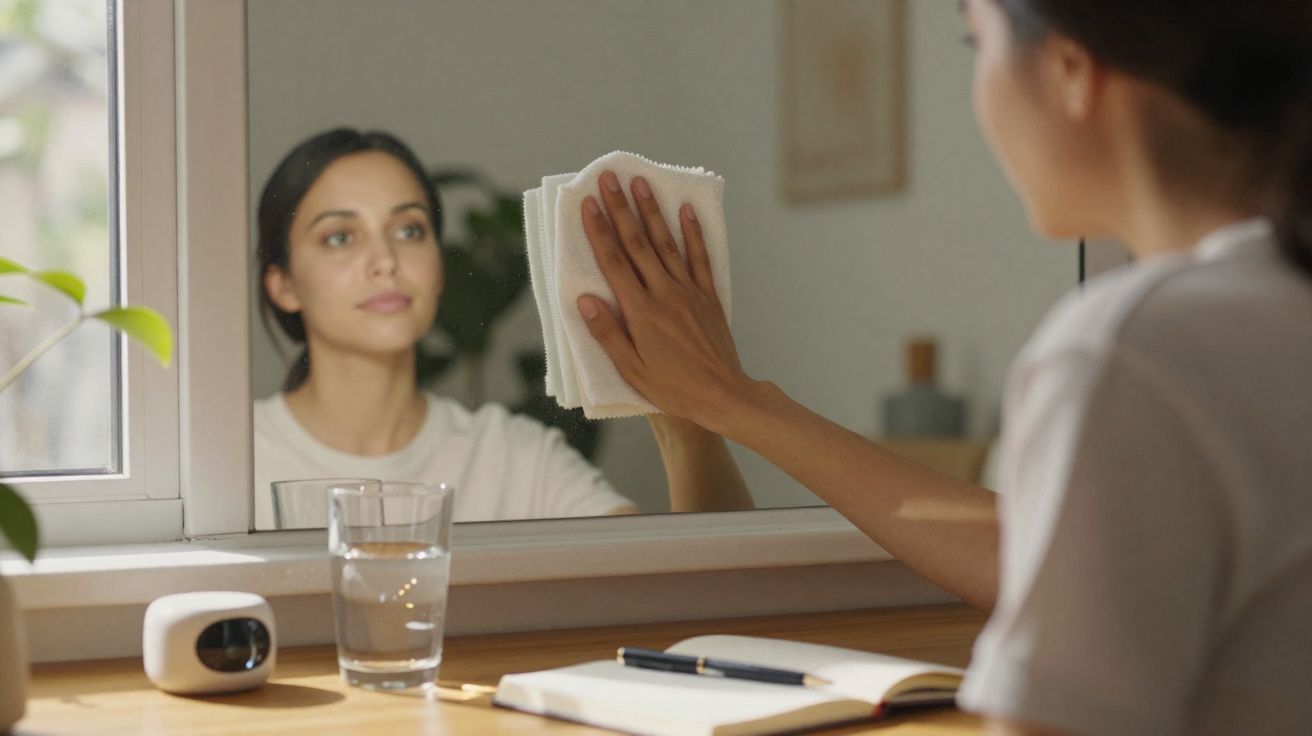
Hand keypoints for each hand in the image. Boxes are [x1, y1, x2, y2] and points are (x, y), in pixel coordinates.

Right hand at [576, 171, 754, 430]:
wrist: (723, 396)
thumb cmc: (673, 388)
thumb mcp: (632, 370)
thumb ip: (607, 333)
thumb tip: (583, 299)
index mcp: (641, 312)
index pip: (614, 262)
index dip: (599, 230)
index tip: (587, 203)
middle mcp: (664, 294)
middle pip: (638, 243)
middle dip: (620, 208)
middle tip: (608, 177)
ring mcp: (689, 292)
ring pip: (667, 243)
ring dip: (652, 211)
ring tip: (640, 182)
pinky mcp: (708, 297)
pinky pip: (700, 258)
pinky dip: (693, 233)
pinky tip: (685, 211)